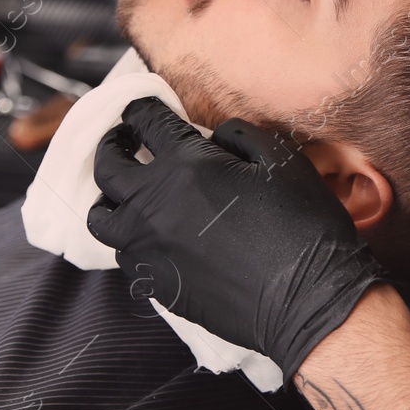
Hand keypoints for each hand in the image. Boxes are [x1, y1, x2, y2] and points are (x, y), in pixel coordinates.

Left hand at [87, 96, 384, 378]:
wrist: (308, 301)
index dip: (140, 108)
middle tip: (121, 140)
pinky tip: (150, 236)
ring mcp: (150, 248)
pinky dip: (129, 239)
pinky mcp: (156, 284)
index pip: (145, 120)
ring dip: (109, 198)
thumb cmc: (303, 226)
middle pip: (108, 166)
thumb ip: (238, 135)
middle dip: (111, 145)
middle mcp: (154, 204)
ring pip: (101, 218)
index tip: (140, 108)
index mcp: (185, 164)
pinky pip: (124, 256)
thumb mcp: (282, 160)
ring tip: (123, 194)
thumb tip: (213, 137)